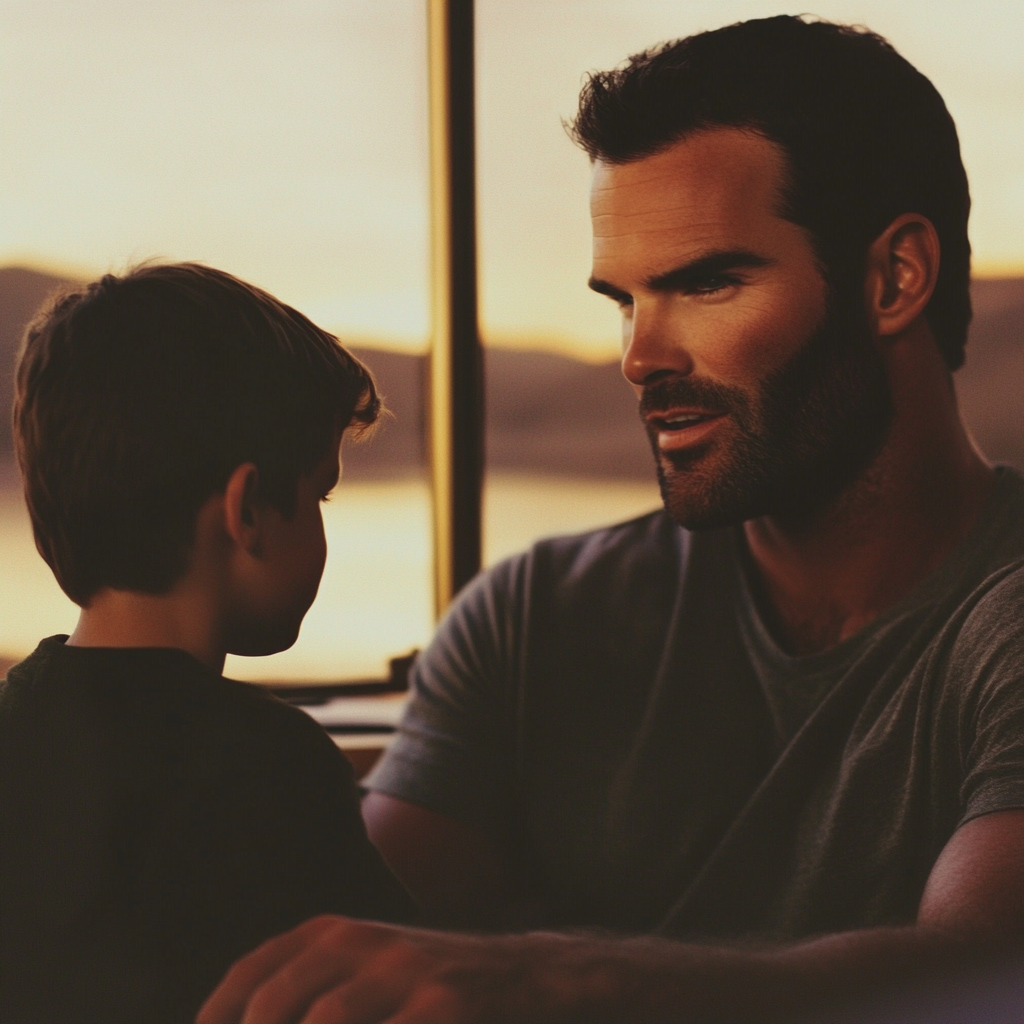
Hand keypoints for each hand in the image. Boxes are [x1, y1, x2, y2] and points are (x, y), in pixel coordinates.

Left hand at [196, 915, 592, 1023]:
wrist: (523, 973)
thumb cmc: (427, 983)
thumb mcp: (368, 967)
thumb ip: (313, 986)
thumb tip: (250, 1018)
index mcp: (335, 932)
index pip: (253, 971)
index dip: (217, 1016)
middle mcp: (363, 943)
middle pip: (276, 1003)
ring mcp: (404, 974)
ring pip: (324, 1021)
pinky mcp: (444, 1004)